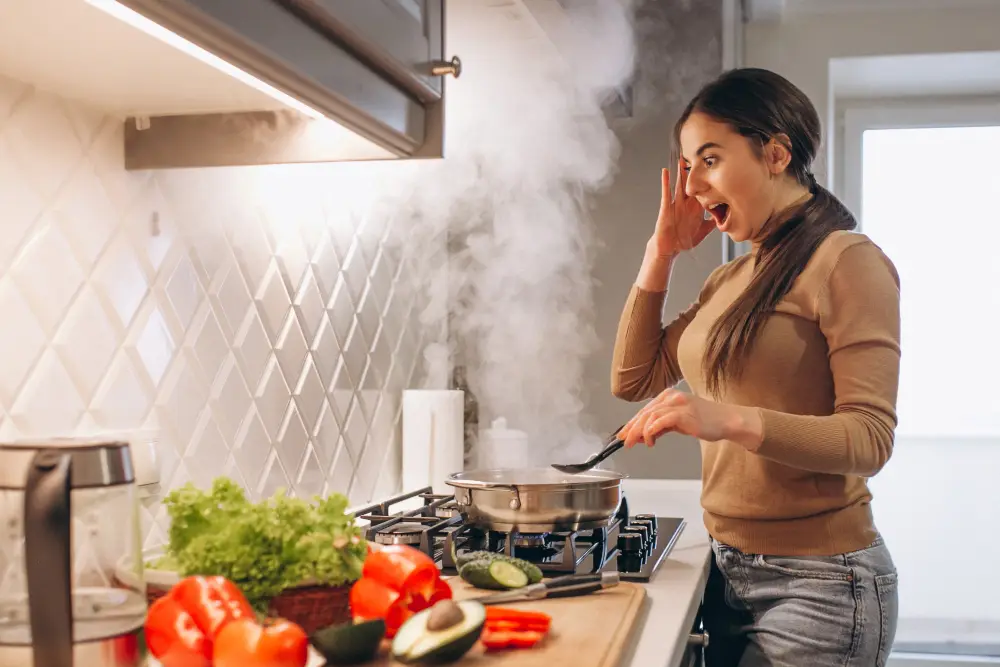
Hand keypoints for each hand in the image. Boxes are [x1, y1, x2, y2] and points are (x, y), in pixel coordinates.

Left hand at [616, 388, 763, 448]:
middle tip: (625, 441)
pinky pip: (662, 420)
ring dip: (641, 432)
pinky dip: (652, 430)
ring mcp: (679, 404)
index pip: (645, 410)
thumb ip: (661, 425)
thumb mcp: (678, 422)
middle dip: (632, 429)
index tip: (622, 434)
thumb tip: (644, 434)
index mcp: (668, 396)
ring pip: (651, 416)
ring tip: (640, 443)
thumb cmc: (705, 420)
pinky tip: (650, 439)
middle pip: (645, 413)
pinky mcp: (685, 413)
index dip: (631, 423)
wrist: (726, 421)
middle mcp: (672, 397)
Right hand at [649, 160, 715, 258]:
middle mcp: (686, 203)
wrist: (670, 249)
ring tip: (682, 158)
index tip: (714, 167)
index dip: (708, 179)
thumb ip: (713, 223)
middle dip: (694, 171)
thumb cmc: (683, 240)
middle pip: (691, 183)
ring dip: (680, 172)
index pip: (703, 190)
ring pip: (679, 184)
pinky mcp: (666, 208)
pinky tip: (666, 172)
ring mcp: (676, 204)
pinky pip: (666, 193)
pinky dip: (665, 182)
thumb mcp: (703, 230)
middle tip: (699, 156)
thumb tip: (727, 218)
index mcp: (695, 208)